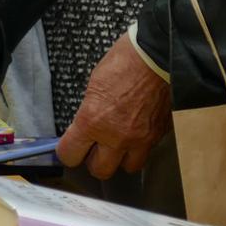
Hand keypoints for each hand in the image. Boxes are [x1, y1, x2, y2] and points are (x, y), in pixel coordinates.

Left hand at [57, 33, 173, 178]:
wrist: (157, 55)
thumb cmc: (123, 61)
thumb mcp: (94, 85)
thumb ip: (89, 113)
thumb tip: (84, 128)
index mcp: (93, 121)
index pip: (70, 155)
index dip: (67, 152)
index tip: (70, 147)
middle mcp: (116, 136)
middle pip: (100, 170)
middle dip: (94, 160)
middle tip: (94, 148)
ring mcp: (140, 139)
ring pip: (127, 167)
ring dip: (120, 158)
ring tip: (118, 143)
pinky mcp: (158, 135)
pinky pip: (146, 152)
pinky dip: (139, 147)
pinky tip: (136, 132)